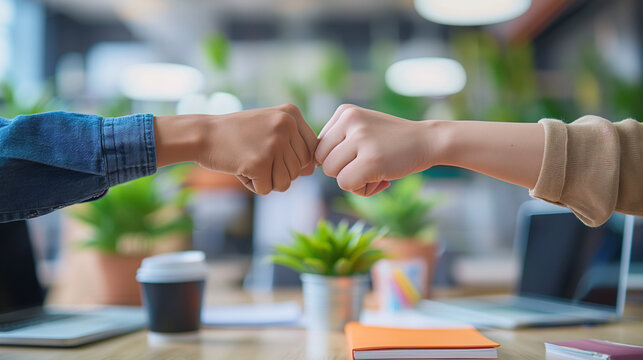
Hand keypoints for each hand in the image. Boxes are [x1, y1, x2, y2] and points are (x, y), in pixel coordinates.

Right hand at [155, 104, 317, 194]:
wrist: (203, 134)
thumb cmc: (237, 134)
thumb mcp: (269, 129)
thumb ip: (293, 146)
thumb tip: (312, 171)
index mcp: (291, 114)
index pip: (312, 150)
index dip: (296, 161)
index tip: (275, 156)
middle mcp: (286, 125)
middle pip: (299, 169)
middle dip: (279, 172)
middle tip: (256, 159)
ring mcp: (274, 144)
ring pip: (286, 182)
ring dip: (268, 181)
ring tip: (249, 164)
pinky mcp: (259, 163)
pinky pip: (267, 189)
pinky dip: (253, 186)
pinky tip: (240, 170)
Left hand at [315, 104, 439, 195]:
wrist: (429, 140)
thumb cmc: (393, 140)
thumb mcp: (363, 128)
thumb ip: (338, 141)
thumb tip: (310, 164)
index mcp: (344, 111)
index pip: (319, 146)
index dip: (338, 159)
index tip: (362, 155)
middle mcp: (349, 120)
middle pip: (322, 160)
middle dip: (343, 170)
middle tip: (369, 166)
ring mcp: (360, 139)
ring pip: (332, 173)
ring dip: (353, 180)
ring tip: (376, 171)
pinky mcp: (370, 160)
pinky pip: (346, 184)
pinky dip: (362, 189)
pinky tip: (382, 179)